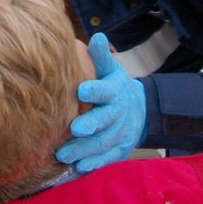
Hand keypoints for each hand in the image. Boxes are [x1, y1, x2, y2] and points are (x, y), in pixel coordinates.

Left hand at [57, 33, 145, 171]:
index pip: (106, 90)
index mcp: (115, 91)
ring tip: (64, 155)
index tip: (81, 90)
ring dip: (84, 150)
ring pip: (103, 143)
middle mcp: (118, 113)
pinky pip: (107, 159)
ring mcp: (120, 134)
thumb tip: (96, 36)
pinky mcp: (119, 150)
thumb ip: (101, 57)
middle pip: (105, 120)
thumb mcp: (110, 70)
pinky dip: (94, 164)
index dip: (95, 91)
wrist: (139, 110)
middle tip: (73, 130)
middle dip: (90, 125)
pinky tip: (79, 167)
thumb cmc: (113, 86)